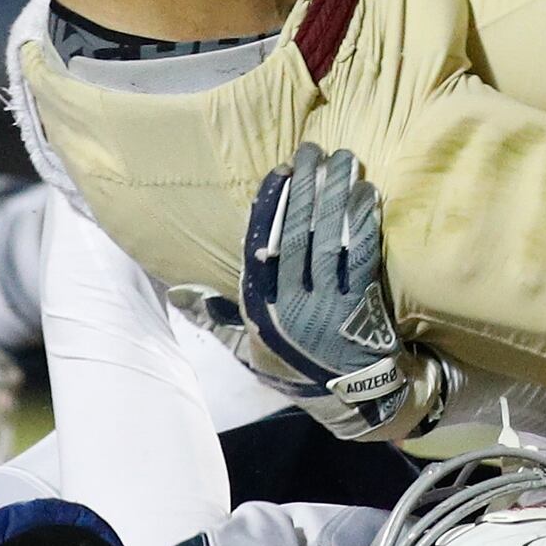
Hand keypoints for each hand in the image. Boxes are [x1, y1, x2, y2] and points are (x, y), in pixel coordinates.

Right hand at [181, 142, 449, 441]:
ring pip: (330, 238)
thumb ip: (215, 316)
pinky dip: (365, 222)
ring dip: (338, 194)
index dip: (270, 203)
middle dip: (306, 185)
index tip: (280, 170)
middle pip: (297, 231)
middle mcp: (292, 302)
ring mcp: (328, 303)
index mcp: (262, 306)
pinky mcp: (361, 305)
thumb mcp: (248, 345)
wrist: (348, 394)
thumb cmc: (294, 361)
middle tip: (314, 150)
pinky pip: (362, 255)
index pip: (261, 243)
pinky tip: (368, 193)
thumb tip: (178, 293)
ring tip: (344, 159)